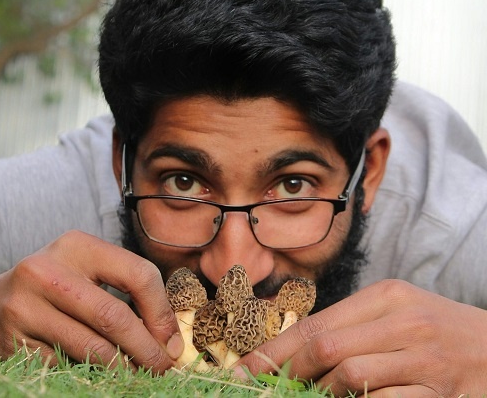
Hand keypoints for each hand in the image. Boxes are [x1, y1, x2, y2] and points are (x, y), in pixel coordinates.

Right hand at [0, 230, 182, 371]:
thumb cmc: (56, 280)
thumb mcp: (88, 267)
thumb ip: (125, 285)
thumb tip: (166, 331)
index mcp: (78, 246)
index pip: (137, 274)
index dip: (161, 311)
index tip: (171, 338)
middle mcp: (48, 273)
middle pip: (114, 317)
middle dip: (146, 348)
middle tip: (163, 365)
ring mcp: (26, 309)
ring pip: (91, 347)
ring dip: (124, 367)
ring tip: (140, 373)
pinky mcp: (14, 343)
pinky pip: (66, 364)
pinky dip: (92, 372)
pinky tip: (106, 373)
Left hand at [236, 280, 486, 395]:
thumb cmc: (436, 329)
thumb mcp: (395, 313)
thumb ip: (351, 328)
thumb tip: (298, 352)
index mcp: (385, 296)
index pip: (317, 323)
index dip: (276, 349)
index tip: (245, 368)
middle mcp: (402, 321)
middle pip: (325, 346)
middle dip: (289, 372)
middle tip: (268, 388)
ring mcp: (423, 358)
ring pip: (349, 376)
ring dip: (324, 394)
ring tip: (317, 395)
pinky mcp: (439, 393)